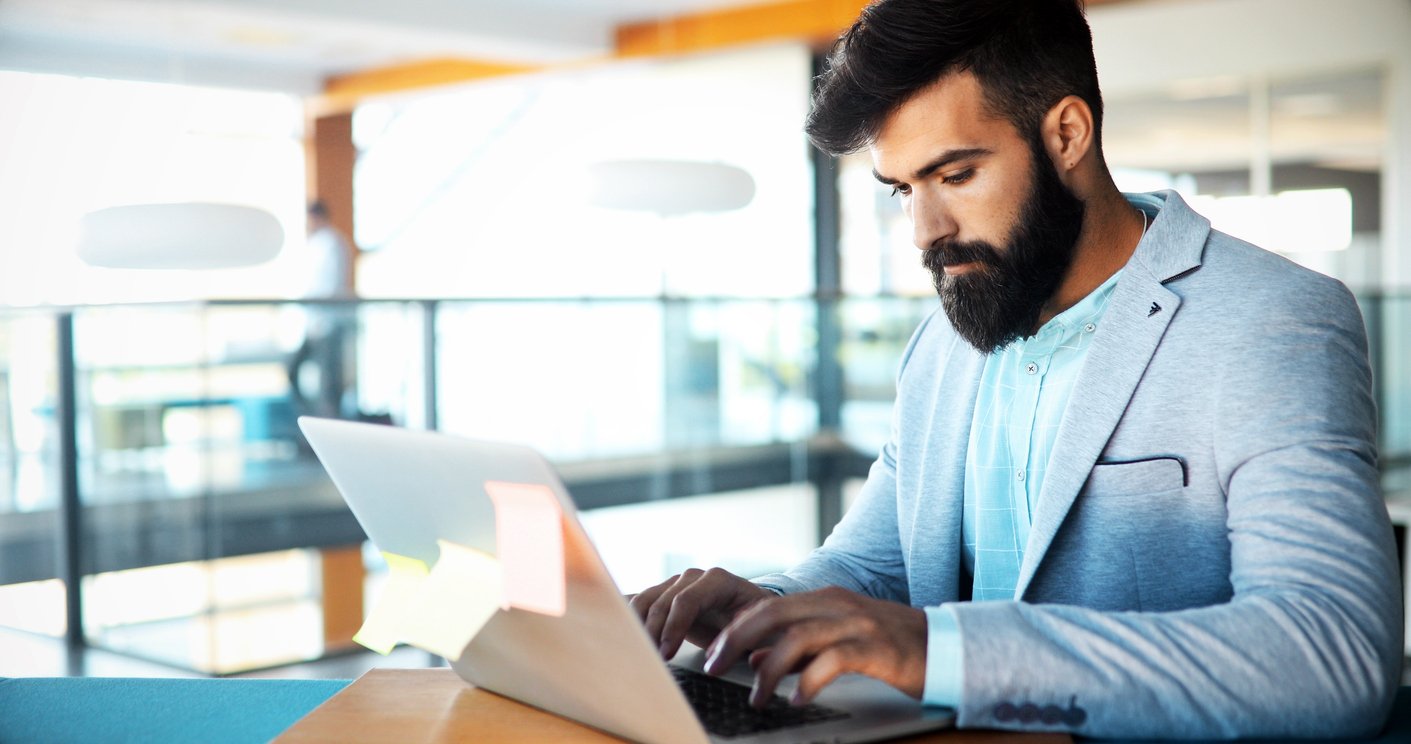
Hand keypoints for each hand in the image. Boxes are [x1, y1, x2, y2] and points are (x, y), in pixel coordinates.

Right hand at [628, 568, 774, 659]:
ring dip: (638, 627)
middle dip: (652, 633)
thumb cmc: (757, 620)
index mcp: (718, 580)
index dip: (673, 628)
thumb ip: (738, 637)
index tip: (666, 654)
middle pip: (661, 601)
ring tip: (637, 653)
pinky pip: (639, 602)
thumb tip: (715, 654)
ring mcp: (676, 584)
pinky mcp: (664, 595)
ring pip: (645, 600)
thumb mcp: (758, 629)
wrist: (752, 612)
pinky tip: (618, 632)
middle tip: (648, 660)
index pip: (686, 600)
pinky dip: (627, 617)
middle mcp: (693, 578)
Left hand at [702, 586, 927, 707]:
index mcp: (824, 600)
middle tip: (713, 667)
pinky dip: (809, 682)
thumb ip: (797, 648)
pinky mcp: (875, 648)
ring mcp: (856, 624)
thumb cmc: (888, 646)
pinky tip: (797, 700)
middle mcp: (836, 605)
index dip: (734, 629)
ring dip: (769, 670)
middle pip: (772, 614)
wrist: (945, 646)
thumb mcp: (836, 641)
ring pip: (797, 638)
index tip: (711, 652)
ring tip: (757, 698)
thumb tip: (752, 659)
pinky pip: (833, 661)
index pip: (766, 606)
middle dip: (736, 641)